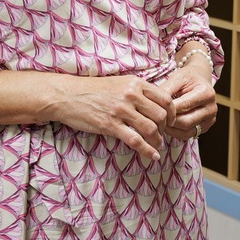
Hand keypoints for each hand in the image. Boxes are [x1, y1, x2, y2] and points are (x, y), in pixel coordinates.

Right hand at [42, 74, 175, 160]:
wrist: (67, 95)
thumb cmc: (93, 90)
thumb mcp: (119, 83)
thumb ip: (137, 91)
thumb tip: (156, 103)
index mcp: (135, 83)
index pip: (165, 98)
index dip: (172, 112)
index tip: (171, 121)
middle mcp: (131, 95)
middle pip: (161, 115)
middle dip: (166, 128)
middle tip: (163, 134)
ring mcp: (121, 110)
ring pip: (151, 128)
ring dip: (158, 140)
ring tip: (158, 145)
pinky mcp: (110, 125)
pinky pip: (135, 140)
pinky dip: (147, 150)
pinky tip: (153, 156)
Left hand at [160, 61, 216, 140]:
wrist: (200, 78)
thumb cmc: (188, 77)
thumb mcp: (176, 78)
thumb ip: (166, 90)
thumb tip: (153, 104)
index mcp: (206, 93)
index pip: (184, 106)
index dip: (167, 110)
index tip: (153, 111)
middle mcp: (212, 108)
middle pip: (186, 122)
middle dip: (168, 122)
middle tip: (153, 120)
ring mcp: (210, 119)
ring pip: (187, 132)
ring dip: (171, 130)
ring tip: (158, 123)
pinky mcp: (206, 127)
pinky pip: (188, 135)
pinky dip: (176, 133)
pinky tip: (167, 127)